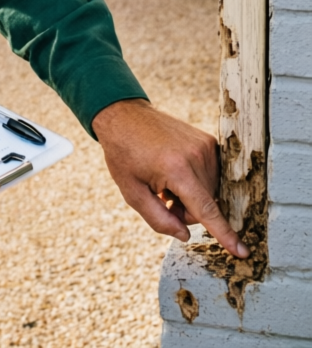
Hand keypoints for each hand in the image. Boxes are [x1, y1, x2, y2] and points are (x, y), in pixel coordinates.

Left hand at [92, 98, 248, 257]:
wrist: (124, 116)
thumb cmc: (124, 153)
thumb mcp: (131, 191)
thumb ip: (158, 219)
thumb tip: (185, 236)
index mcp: (176, 169)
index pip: (206, 210)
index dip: (225, 234)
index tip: (243, 253)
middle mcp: (197, 156)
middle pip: (206, 204)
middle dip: (185, 209)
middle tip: (162, 196)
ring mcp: (206, 146)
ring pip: (210, 192)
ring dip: (191, 195)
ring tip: (166, 180)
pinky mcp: (209, 141)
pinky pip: (211, 175)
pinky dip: (196, 180)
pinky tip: (176, 171)